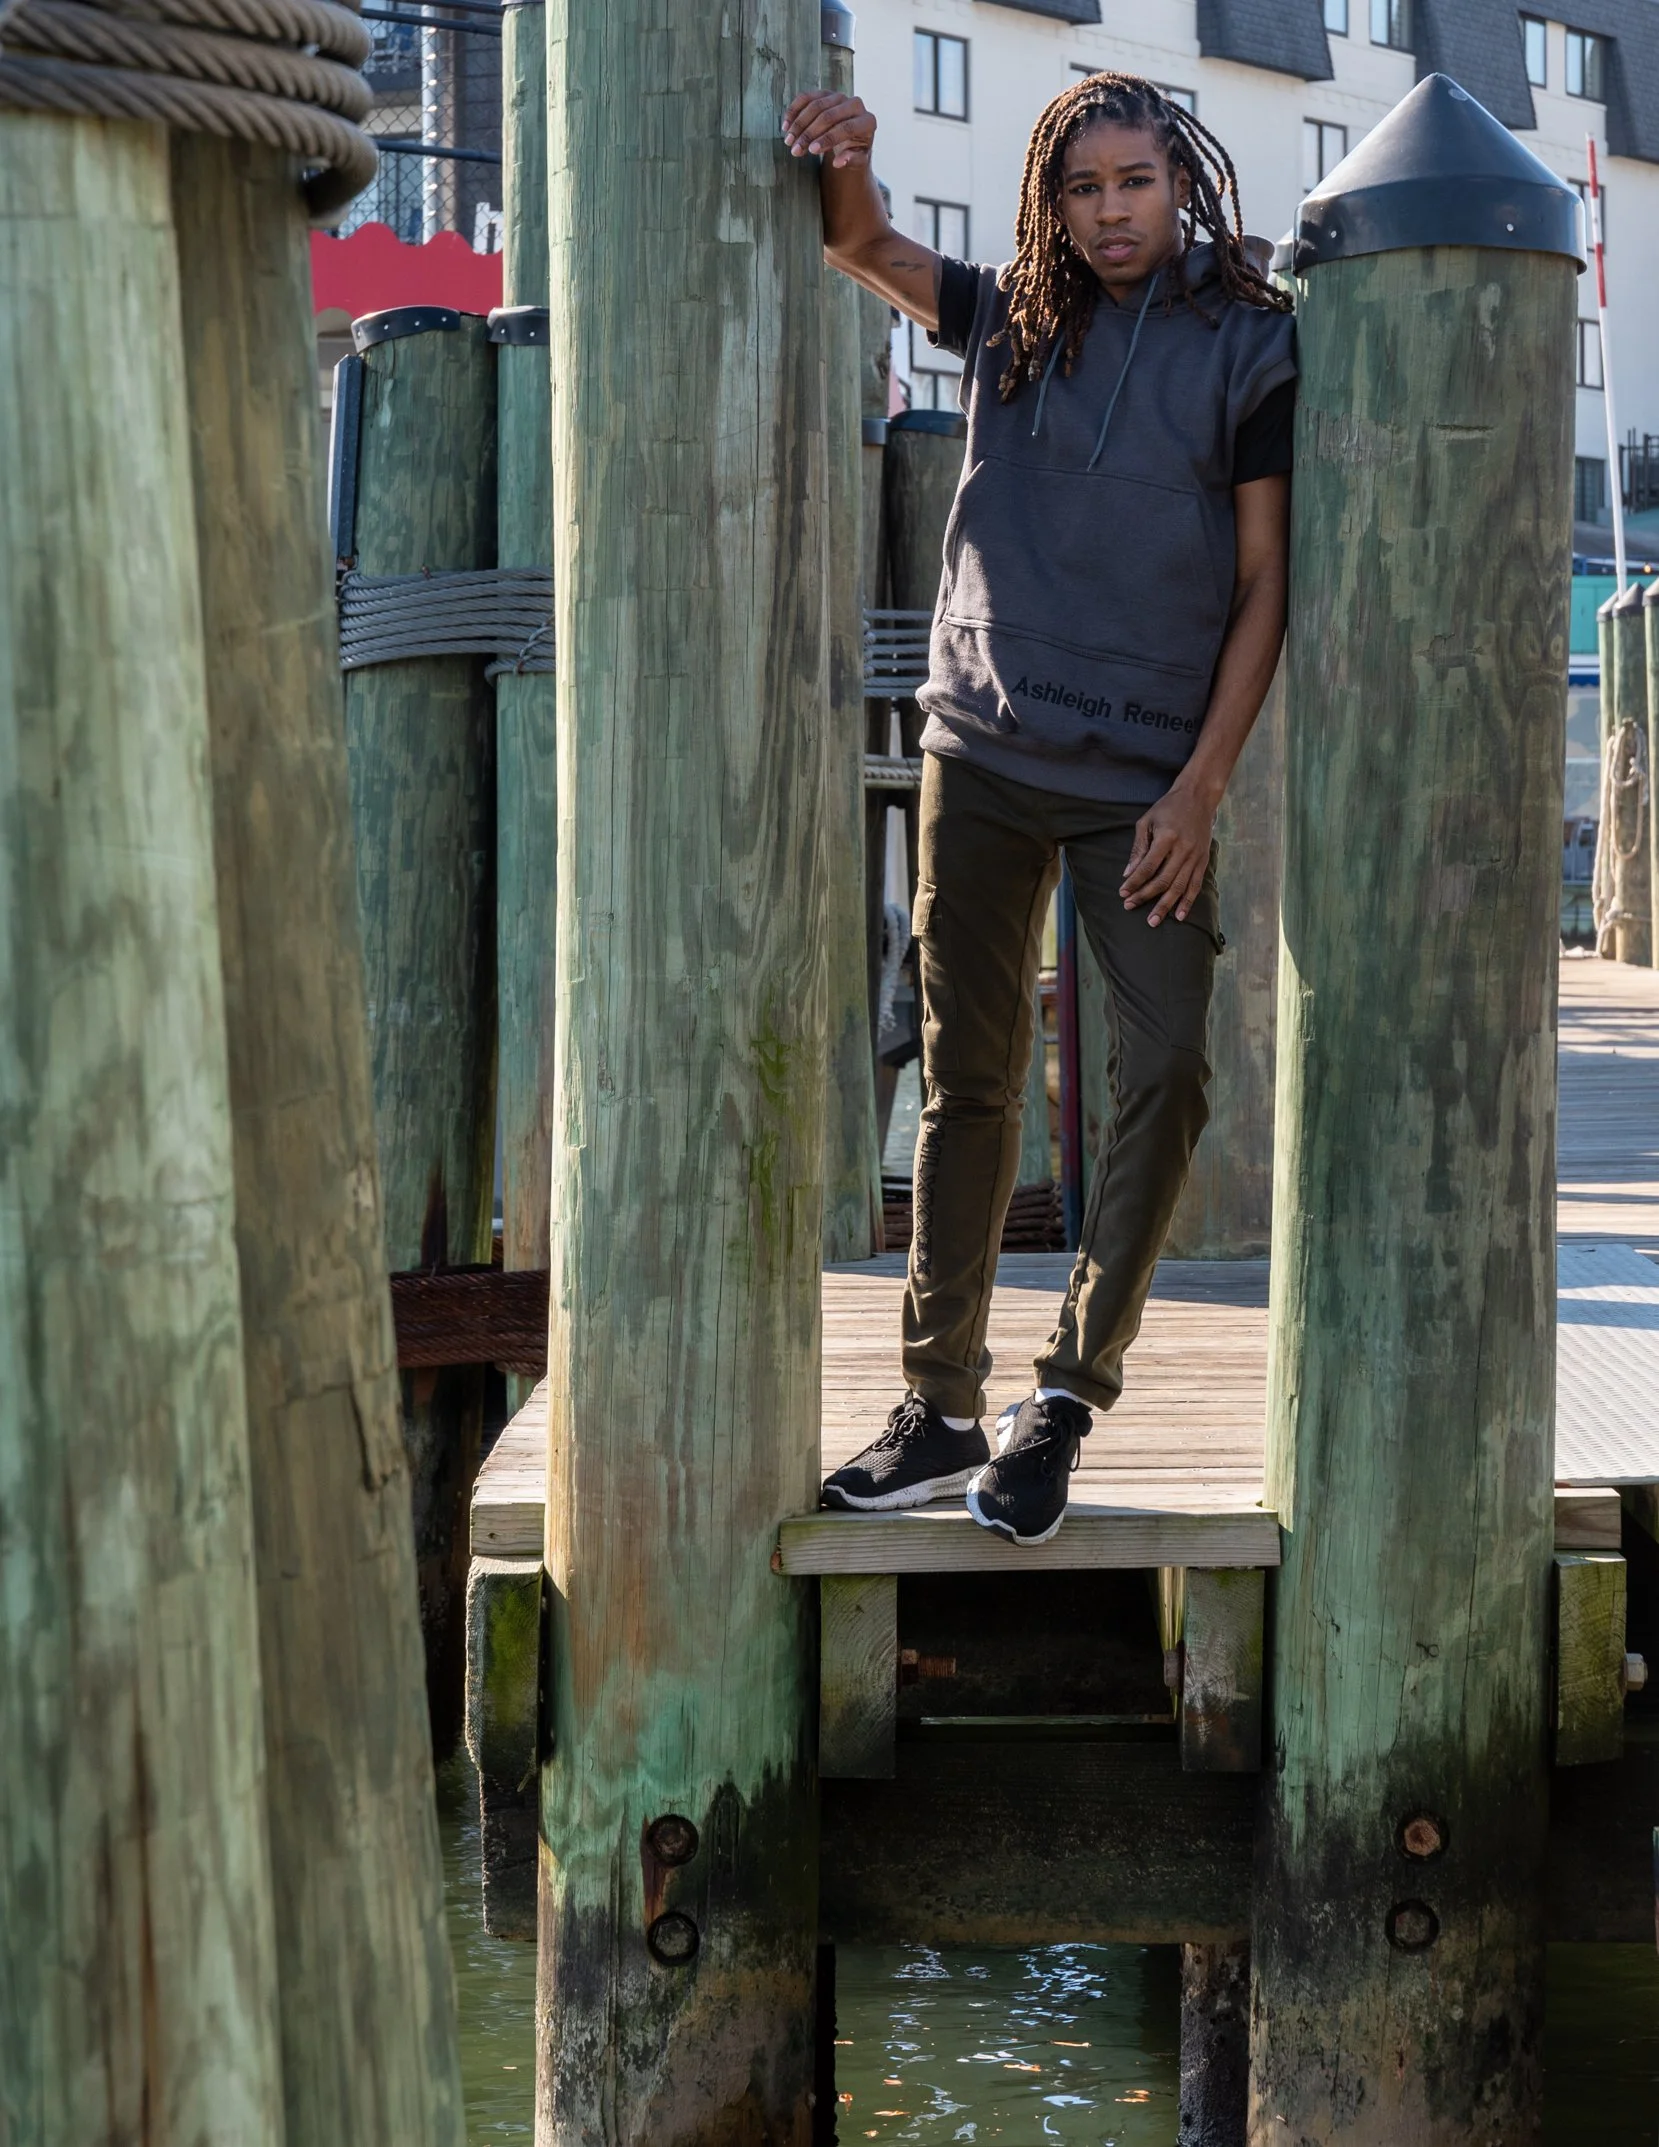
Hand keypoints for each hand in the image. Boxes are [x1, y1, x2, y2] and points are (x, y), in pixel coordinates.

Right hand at [783, 89, 875, 168]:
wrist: (852, 138)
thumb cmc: (855, 151)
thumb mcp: (858, 160)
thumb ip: (852, 160)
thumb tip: (839, 162)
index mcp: (868, 121)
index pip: (846, 127)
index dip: (827, 139)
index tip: (811, 151)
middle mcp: (856, 104)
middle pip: (828, 116)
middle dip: (809, 134)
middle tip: (795, 150)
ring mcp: (839, 96)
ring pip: (815, 106)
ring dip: (799, 124)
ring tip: (789, 142)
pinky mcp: (825, 93)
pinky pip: (806, 98)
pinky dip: (794, 111)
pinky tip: (786, 126)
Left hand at [1120, 778, 1215, 926]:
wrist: (1198, 797)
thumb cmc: (1168, 808)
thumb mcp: (1147, 821)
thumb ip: (1138, 848)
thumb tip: (1128, 874)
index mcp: (1167, 837)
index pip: (1148, 866)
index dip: (1134, 882)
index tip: (1123, 893)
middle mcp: (1183, 849)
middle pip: (1163, 880)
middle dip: (1145, 896)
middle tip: (1130, 907)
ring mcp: (1196, 856)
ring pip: (1180, 887)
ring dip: (1165, 906)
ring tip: (1153, 921)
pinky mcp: (1204, 860)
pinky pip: (1196, 885)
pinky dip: (1187, 901)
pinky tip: (1179, 916)